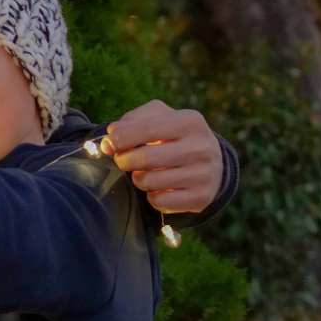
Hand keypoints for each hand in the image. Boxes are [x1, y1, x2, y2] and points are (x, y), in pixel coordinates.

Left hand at [102, 99, 224, 213]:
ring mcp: (203, 174)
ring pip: (149, 182)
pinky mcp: (201, 197)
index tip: (106, 145)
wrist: (214, 165)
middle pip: (146, 158)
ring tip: (143, 173)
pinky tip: (158, 188)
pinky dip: (151, 196)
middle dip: (124, 160)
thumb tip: (113, 131)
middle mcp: (201, 148)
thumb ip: (135, 119)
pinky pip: (159, 202)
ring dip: (137, 179)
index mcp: (191, 122)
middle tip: (122, 160)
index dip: (121, 138)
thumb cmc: (176, 137)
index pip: (148, 129)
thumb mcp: (161, 118)